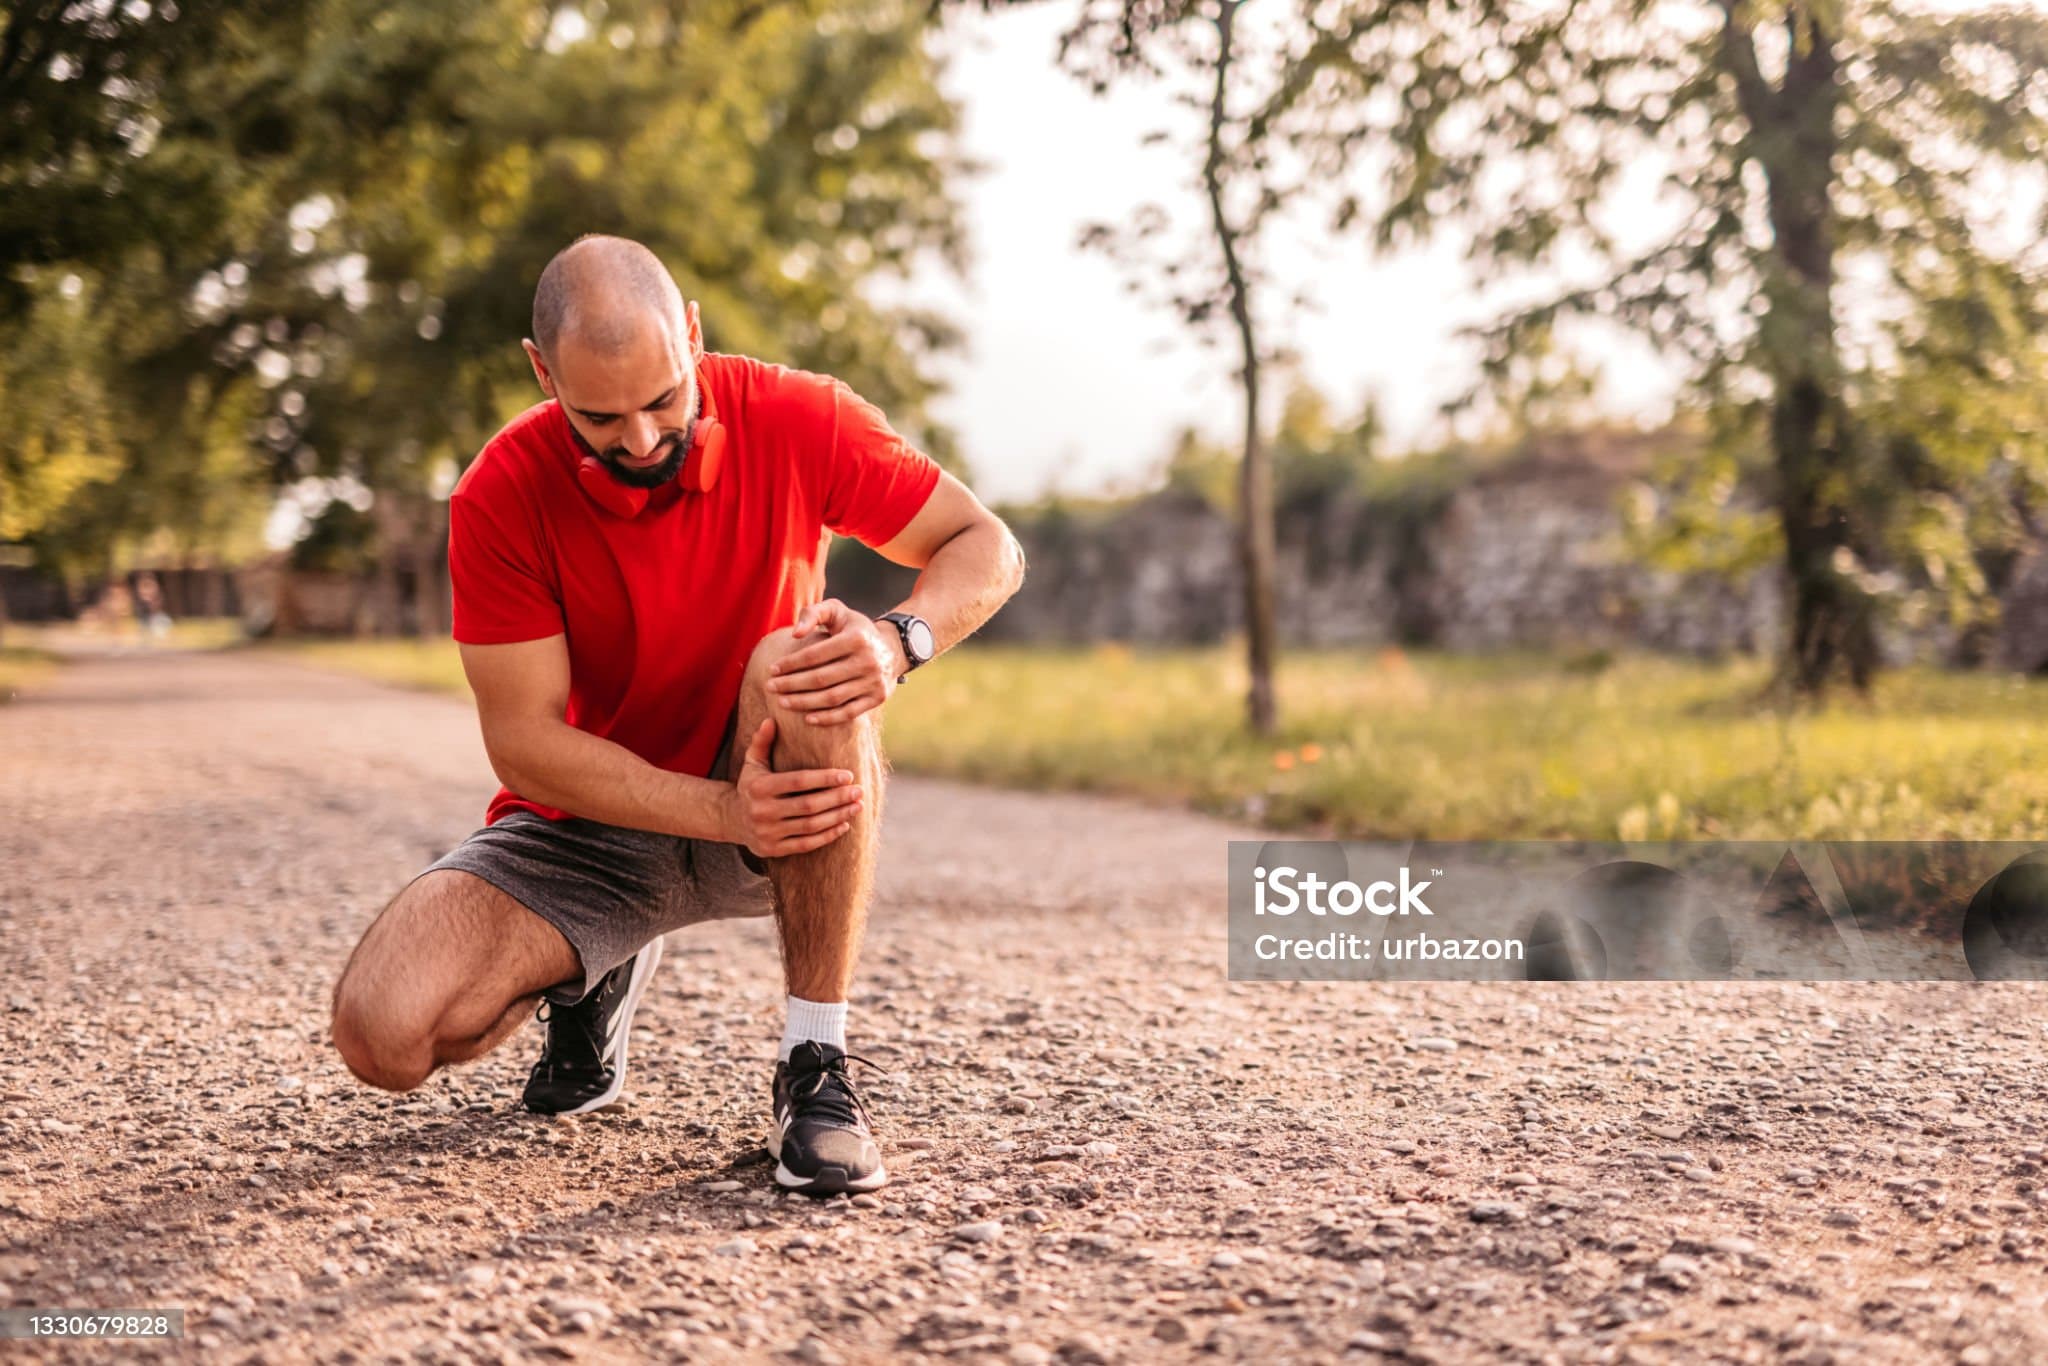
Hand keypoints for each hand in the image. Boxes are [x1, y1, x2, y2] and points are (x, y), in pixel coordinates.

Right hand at [722, 718, 862, 857]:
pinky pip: (806, 844)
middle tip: (859, 791)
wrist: (732, 819)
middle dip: (837, 798)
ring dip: (838, 816)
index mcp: (759, 787)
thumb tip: (771, 720)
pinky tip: (845, 824)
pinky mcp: (773, 850)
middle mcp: (762, 811)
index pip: (798, 781)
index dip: (825, 778)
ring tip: (857, 806)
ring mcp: (767, 833)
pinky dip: (827, 836)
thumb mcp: (753, 762)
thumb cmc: (751, 785)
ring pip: (810, 826)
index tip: (848, 775)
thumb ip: (762, 741)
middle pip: (808, 805)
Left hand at [768, 598, 902, 726]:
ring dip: (803, 703)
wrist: (893, 648)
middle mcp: (868, 660)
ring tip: (782, 703)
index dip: (790, 664)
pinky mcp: (878, 698)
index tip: (771, 670)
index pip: (815, 655)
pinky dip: (827, 718)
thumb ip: (813, 614)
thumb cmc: (854, 628)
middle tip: (770, 688)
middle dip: (791, 685)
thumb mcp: (836, 611)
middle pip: (821, 679)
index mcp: (856, 638)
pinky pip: (849, 712)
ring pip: (832, 698)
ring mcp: (874, 682)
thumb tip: (795, 635)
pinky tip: (807, 718)